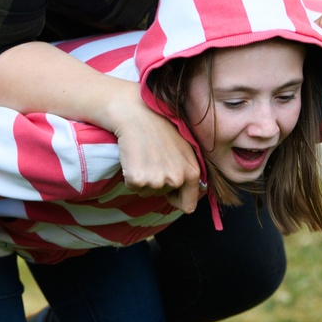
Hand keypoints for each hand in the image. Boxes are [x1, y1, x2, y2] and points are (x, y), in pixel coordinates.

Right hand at [107, 93, 202, 213]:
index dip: (176, 200)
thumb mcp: (185, 149)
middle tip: (152, 159)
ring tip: (144, 156)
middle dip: (155, 183)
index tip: (168, 190)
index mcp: (193, 173)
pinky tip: (133, 157)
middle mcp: (177, 179)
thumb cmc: (160, 128)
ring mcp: (157, 180)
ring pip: (146, 192)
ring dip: (142, 179)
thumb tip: (189, 194)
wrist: (137, 114)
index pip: (188, 206)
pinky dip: (129, 175)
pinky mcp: (137, 179)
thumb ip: (188, 171)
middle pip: (162, 196)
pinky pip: (131, 186)